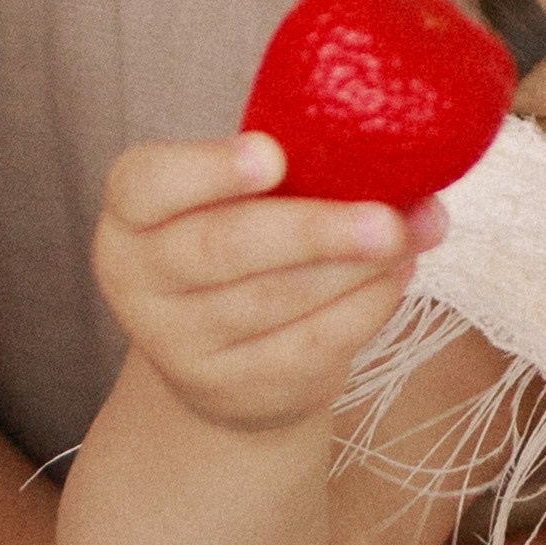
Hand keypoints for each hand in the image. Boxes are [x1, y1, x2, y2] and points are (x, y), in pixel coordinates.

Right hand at [89, 132, 445, 429]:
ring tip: (413, 235)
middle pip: (223, 247)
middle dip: (313, 231)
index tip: (272, 155)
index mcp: (131, 213)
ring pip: (275, 300)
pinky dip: (364, 307)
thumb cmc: (245, 243)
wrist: (229, 357)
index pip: (148, 184)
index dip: (208, 170)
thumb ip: (299, 169)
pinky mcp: (233, 389)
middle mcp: (139, 281)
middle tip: (386, 219)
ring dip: (356, 267)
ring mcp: (179, 344)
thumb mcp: (243, 198)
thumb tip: (403, 165)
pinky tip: (398, 276)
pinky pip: (309, 345)